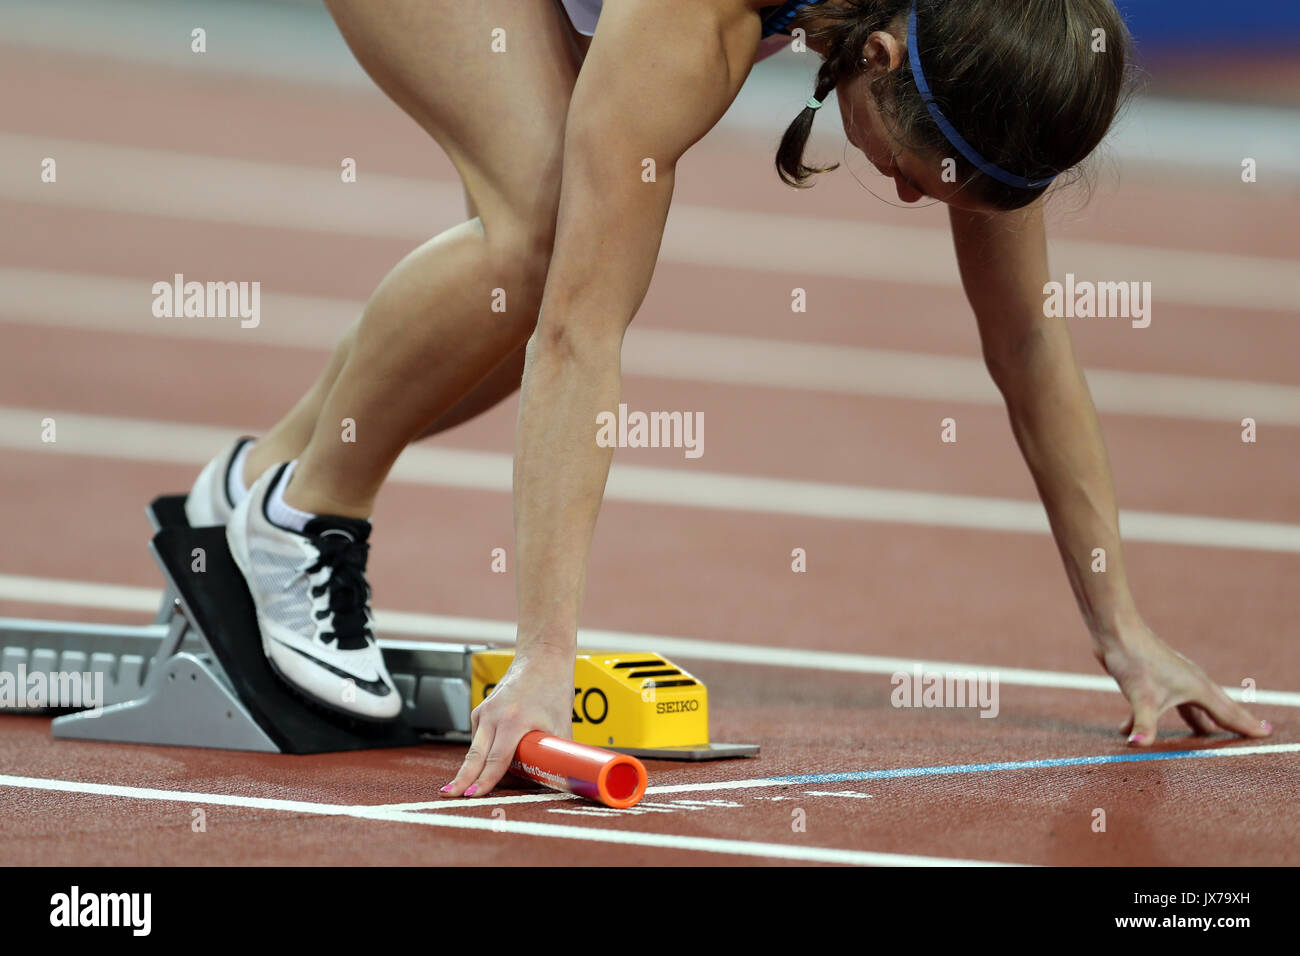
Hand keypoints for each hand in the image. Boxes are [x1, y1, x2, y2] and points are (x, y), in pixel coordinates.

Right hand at [440, 646, 573, 797]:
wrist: (541, 659)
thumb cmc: (554, 691)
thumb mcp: (561, 726)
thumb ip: (557, 755)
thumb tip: (558, 781)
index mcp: (514, 720)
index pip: (497, 759)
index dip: (485, 780)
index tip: (473, 795)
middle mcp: (494, 715)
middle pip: (475, 756)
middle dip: (462, 779)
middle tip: (448, 797)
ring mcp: (484, 711)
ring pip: (475, 748)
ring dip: (470, 769)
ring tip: (461, 789)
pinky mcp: (481, 711)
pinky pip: (479, 739)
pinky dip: (481, 753)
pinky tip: (485, 762)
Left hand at [1097, 623, 1273, 745]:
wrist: (1115, 631)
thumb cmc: (1134, 660)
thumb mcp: (1140, 697)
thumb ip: (1143, 724)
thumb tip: (1137, 744)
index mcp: (1198, 688)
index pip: (1228, 714)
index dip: (1246, 726)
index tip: (1266, 735)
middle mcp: (1190, 683)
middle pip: (1217, 709)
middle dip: (1232, 724)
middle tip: (1252, 734)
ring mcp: (1173, 679)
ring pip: (1190, 707)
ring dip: (1197, 723)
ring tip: (1205, 737)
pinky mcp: (1154, 678)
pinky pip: (1163, 703)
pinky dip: (1154, 718)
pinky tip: (1130, 730)